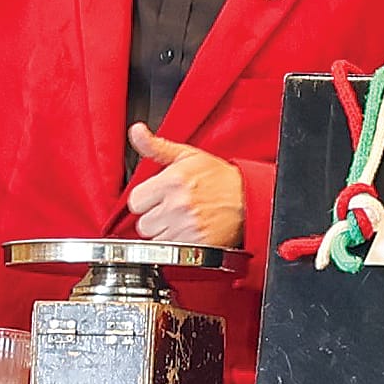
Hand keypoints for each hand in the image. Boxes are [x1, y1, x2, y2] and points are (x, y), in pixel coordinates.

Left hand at [124, 123, 243, 247]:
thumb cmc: (218, 177)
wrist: (248, 197)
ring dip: (165, 233)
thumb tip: (137, 131)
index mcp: (172, 180)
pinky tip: (187, 231)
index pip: (135, 201)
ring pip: (156, 239)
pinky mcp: (197, 243)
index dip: (145, 200)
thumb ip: (155, 146)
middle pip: (143, 224)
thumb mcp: (187, 155)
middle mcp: (178, 204)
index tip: (155, 199)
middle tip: (170, 210)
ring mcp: (188, 225)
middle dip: (154, 218)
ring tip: (180, 220)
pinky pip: (172, 252)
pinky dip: (178, 246)